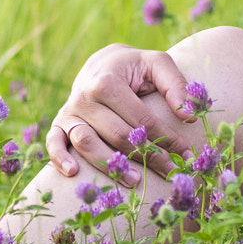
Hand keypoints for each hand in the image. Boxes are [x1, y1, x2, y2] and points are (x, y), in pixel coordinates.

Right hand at [44, 43, 196, 183]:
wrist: (101, 62)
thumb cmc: (133, 67)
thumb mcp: (157, 64)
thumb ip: (175, 84)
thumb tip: (188, 116)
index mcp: (108, 81)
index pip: (141, 119)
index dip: (166, 138)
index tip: (185, 154)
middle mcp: (84, 97)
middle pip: (118, 135)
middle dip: (147, 156)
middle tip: (170, 171)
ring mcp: (69, 111)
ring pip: (88, 144)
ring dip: (111, 165)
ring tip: (135, 181)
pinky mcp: (59, 123)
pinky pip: (53, 143)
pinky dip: (60, 158)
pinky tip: (74, 173)